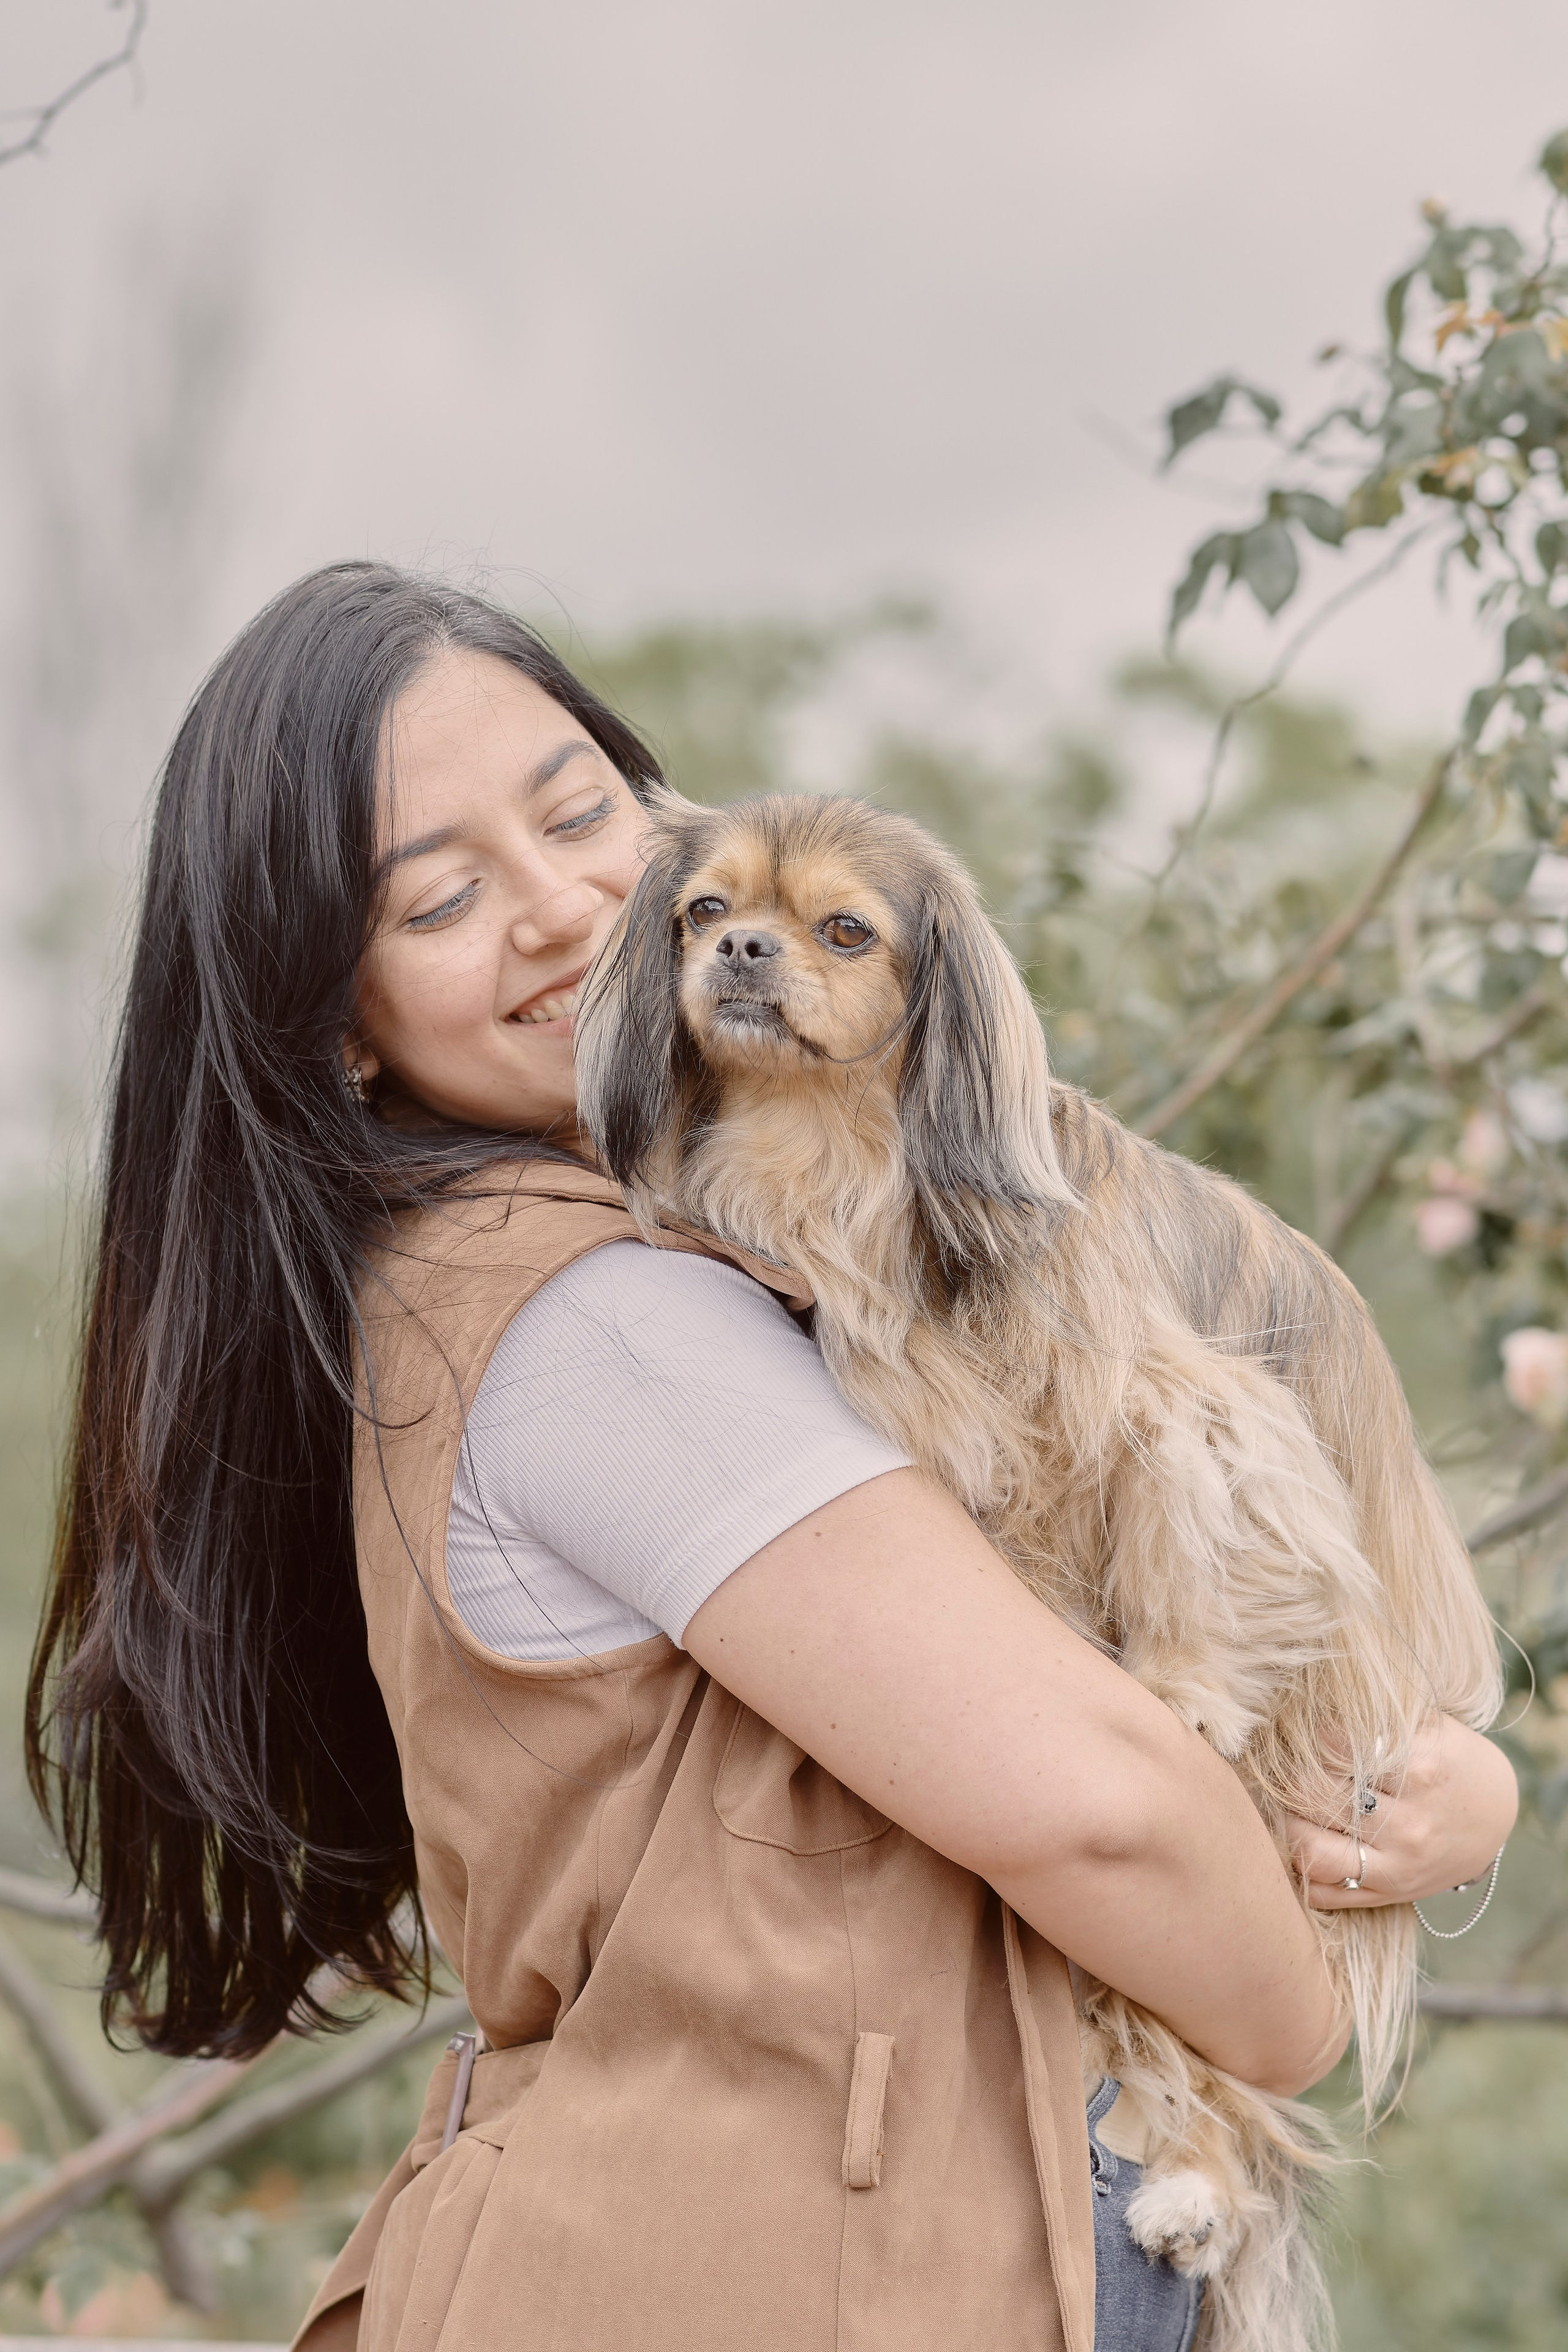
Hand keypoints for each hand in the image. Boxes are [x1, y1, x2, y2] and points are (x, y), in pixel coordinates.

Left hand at [1285, 1715, 1517, 1910]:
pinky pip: (1321, 1890)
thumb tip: (1308, 1703)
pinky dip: (1295, 1866)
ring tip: (1282, 1800)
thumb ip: (1375, 1718)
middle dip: (1287, 1774)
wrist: (1493, 1818)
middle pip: (1312, 1794)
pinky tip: (1292, 1838)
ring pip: (1308, 1847)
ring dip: (1283, 1821)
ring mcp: (1397, 1865)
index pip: (1332, 1746)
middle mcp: (1408, 1824)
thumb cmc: (1449, 1759)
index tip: (1301, 1728)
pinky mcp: (1386, 1895)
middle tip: (1281, 1762)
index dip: (1308, 1734)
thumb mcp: (1427, 1726)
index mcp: (1420, 1770)